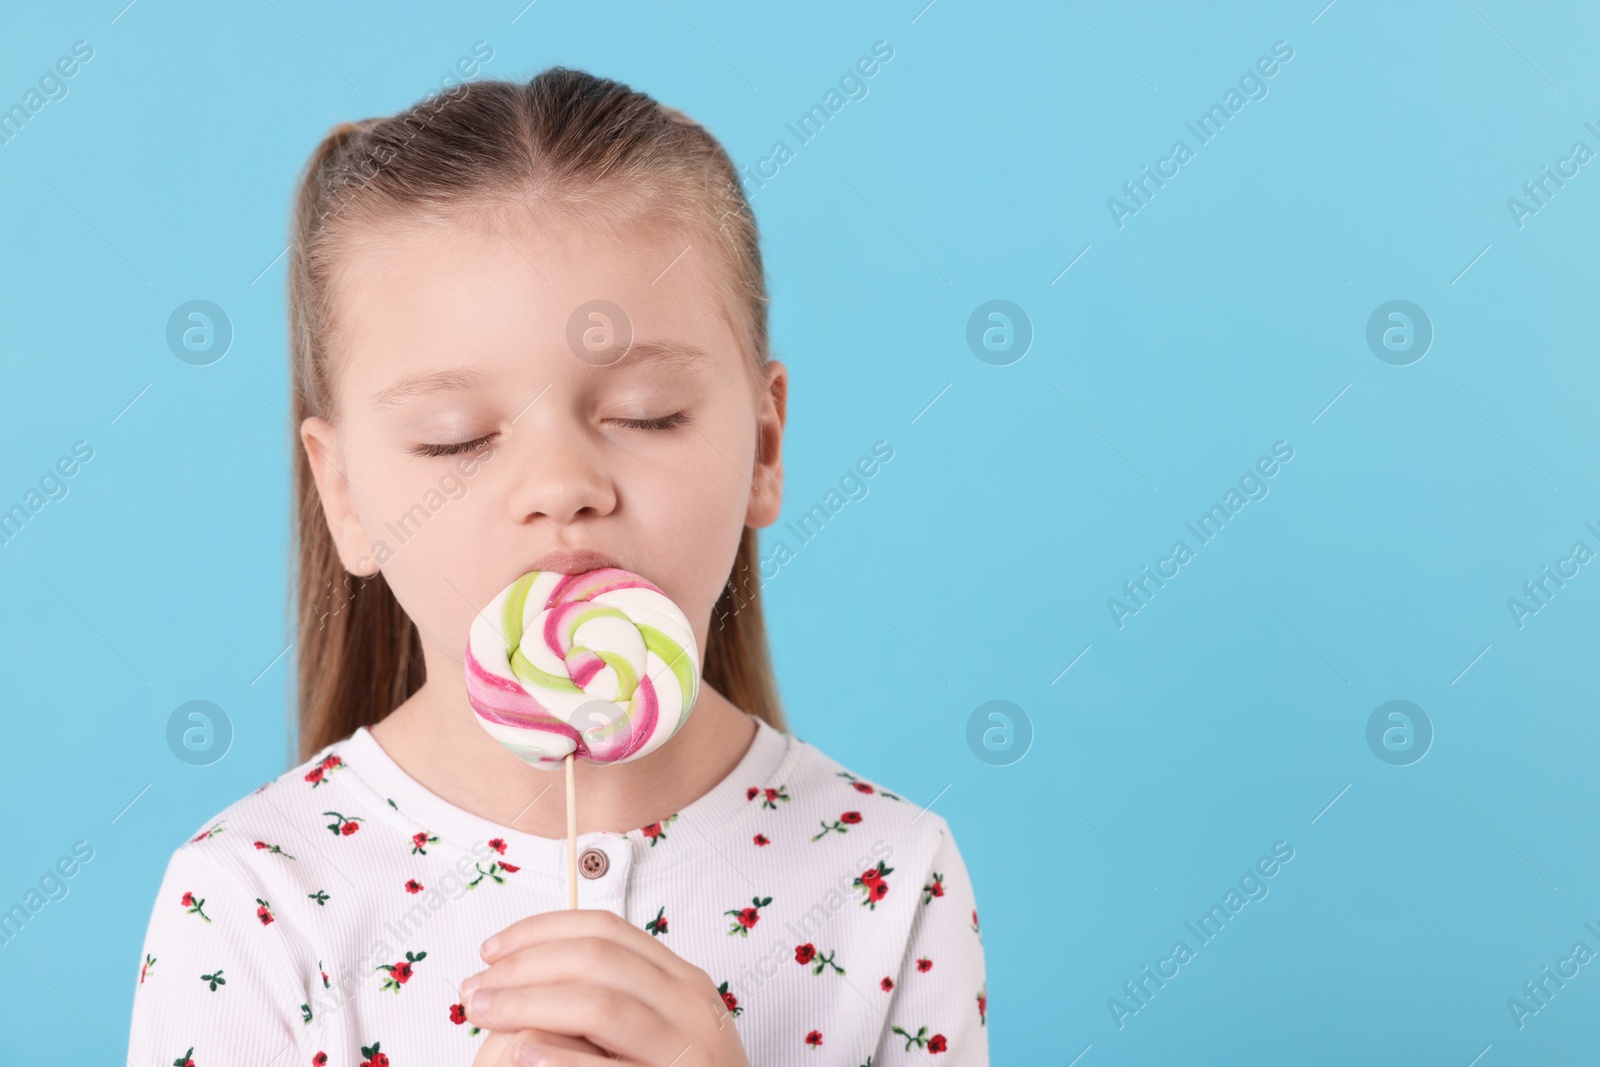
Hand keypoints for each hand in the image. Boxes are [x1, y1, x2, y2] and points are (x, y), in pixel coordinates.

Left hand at [460, 908, 750, 1066]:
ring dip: (529, 1002)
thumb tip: (532, 964)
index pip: (605, 930)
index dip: (540, 931)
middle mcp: (690, 1005)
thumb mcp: (661, 1022)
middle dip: (524, 966)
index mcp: (682, 978)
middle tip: (475, 987)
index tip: (492, 950)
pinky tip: (520, 1052)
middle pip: (597, 959)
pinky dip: (558, 1057)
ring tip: (483, 1012)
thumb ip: (617, 991)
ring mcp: (687, 1050)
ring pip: (601, 1005)